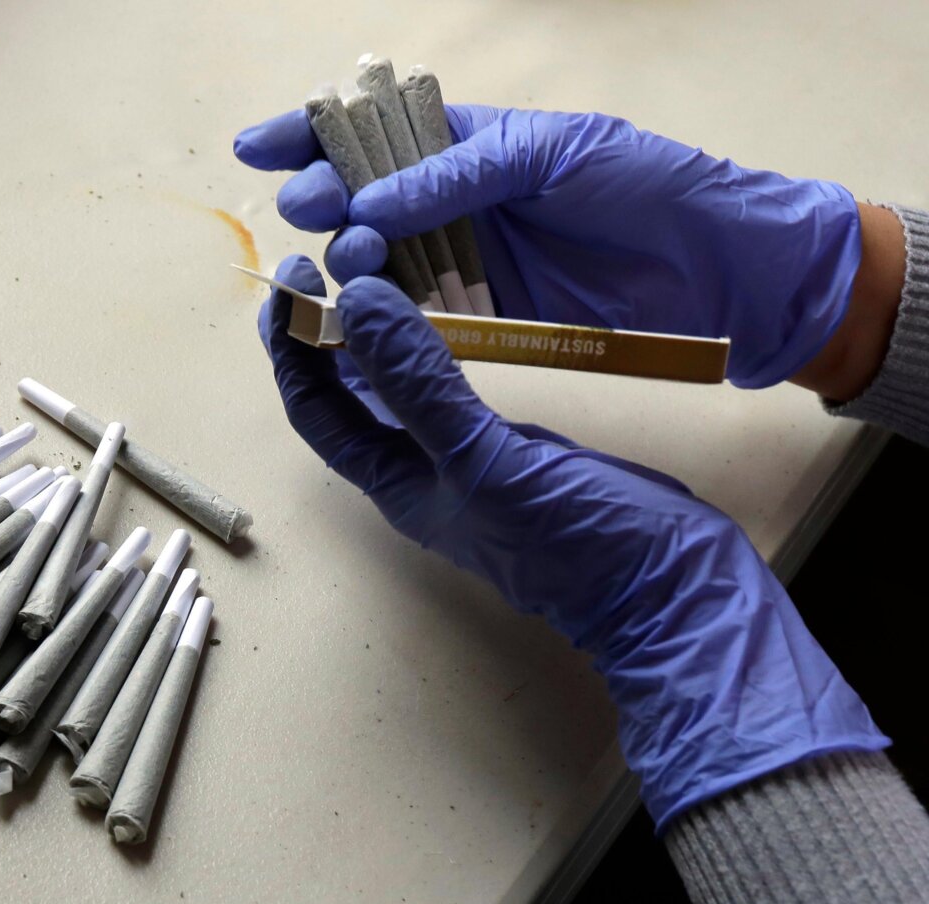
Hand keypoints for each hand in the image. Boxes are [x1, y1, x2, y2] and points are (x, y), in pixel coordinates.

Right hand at [235, 106, 878, 390]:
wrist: (722, 268)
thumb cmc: (650, 187)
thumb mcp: (552, 155)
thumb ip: (459, 175)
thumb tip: (372, 204)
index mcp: (468, 142)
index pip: (372, 132)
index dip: (310, 136)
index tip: (260, 147)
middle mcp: (453, 200)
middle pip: (357, 198)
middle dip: (320, 199)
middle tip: (311, 212)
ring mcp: (464, 260)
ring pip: (376, 260)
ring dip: (347, 260)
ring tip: (348, 263)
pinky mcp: (481, 317)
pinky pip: (412, 316)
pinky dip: (378, 319)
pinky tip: (356, 319)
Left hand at [259, 255, 886, 825]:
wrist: (668, 588)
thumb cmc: (575, 542)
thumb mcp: (488, 459)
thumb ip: (421, 386)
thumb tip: (358, 306)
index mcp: (398, 485)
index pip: (318, 412)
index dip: (292, 353)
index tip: (289, 286)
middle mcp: (422, 474)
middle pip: (350, 398)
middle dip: (328, 335)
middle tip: (322, 262)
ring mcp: (470, 461)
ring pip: (403, 388)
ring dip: (380, 335)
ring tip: (371, 268)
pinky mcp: (516, 448)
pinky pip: (455, 386)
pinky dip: (439, 344)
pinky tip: (448, 309)